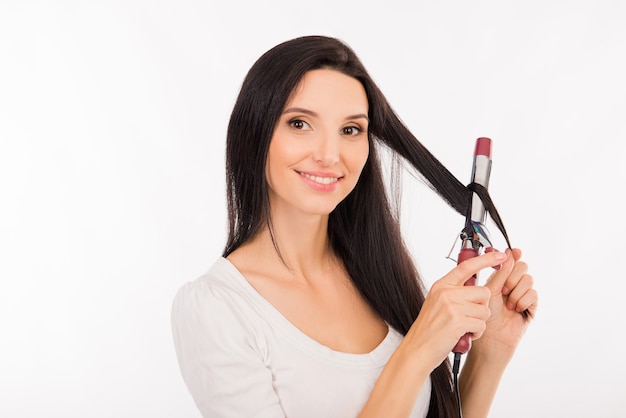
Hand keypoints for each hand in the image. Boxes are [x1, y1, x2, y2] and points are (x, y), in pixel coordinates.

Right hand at [404, 251, 508, 370]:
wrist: (418, 349)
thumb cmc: (430, 330)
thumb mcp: (437, 303)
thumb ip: (453, 292)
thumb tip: (476, 286)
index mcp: (441, 285)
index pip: (467, 266)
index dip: (486, 260)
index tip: (500, 255)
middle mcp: (446, 292)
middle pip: (483, 292)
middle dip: (481, 307)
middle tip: (468, 317)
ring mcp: (451, 306)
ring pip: (485, 310)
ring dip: (479, 322)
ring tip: (464, 328)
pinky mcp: (457, 321)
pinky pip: (481, 324)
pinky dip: (476, 333)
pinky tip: (464, 335)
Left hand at [478, 248, 537, 352]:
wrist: (489, 338)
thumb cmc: (484, 315)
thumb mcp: (490, 290)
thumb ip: (500, 273)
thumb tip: (508, 253)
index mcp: (500, 279)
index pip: (512, 261)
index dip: (514, 255)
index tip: (515, 251)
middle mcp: (513, 286)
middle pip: (522, 267)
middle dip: (513, 276)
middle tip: (504, 289)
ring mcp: (523, 296)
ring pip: (528, 279)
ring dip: (516, 291)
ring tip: (507, 304)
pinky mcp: (531, 307)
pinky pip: (533, 294)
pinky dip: (523, 300)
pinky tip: (515, 309)